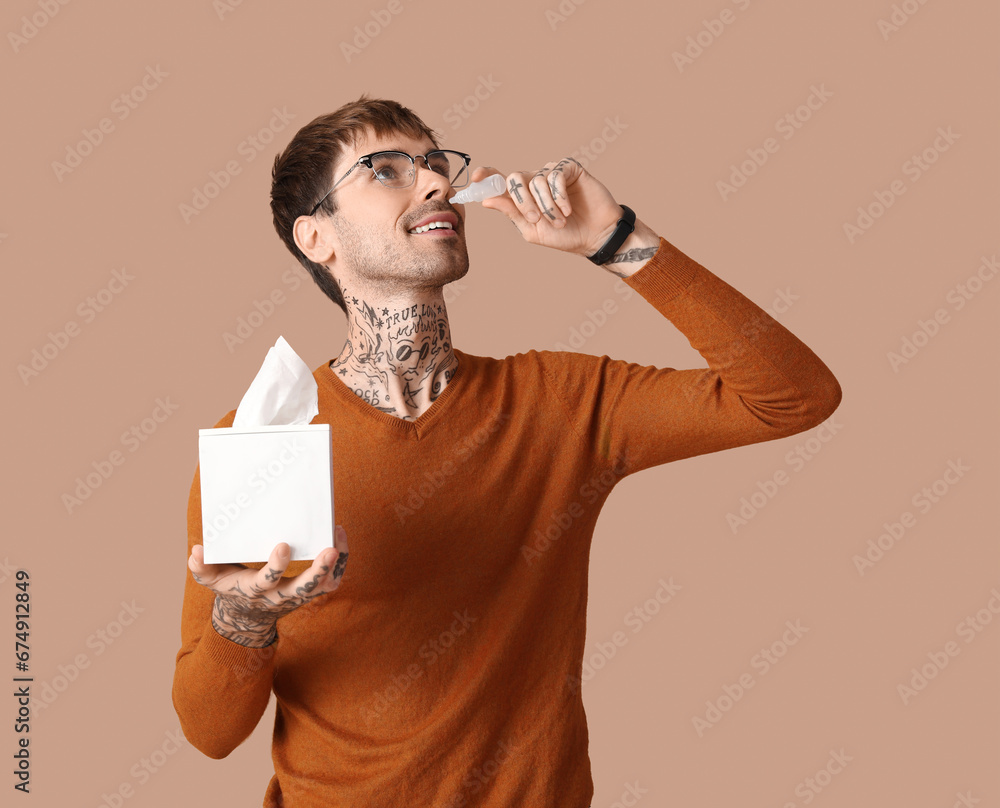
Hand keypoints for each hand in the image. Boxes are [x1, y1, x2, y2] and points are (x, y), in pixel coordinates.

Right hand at [188, 527, 348, 647]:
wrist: (247, 615)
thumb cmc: (229, 588)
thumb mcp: (210, 579)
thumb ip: (201, 567)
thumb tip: (196, 552)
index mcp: (255, 590)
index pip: (267, 582)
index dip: (275, 567)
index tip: (282, 546)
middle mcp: (280, 596)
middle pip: (304, 589)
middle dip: (318, 571)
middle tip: (329, 550)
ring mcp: (298, 596)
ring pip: (323, 586)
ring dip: (335, 565)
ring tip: (338, 536)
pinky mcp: (311, 592)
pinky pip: (332, 580)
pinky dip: (340, 562)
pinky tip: (339, 538)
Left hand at [474, 159, 623, 256]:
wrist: (594, 236)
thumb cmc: (565, 235)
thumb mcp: (532, 230)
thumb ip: (511, 213)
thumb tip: (486, 200)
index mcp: (523, 196)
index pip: (500, 180)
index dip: (487, 175)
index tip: (476, 177)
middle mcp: (536, 180)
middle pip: (515, 178)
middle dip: (523, 202)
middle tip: (535, 219)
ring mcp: (553, 172)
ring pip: (536, 180)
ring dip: (547, 205)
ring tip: (560, 220)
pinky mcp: (570, 168)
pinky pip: (555, 175)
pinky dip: (559, 196)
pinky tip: (568, 209)